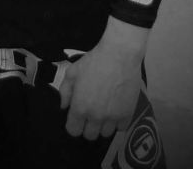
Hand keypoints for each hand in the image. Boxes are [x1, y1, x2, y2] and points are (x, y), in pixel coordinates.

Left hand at [58, 18, 146, 139]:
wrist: (119, 56)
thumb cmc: (93, 62)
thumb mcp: (72, 72)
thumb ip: (65, 91)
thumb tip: (64, 106)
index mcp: (80, 107)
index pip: (73, 130)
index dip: (73, 125)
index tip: (76, 118)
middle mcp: (96, 116)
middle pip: (90, 135)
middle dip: (88, 126)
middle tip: (90, 114)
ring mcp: (113, 117)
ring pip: (106, 134)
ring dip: (103, 125)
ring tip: (103, 111)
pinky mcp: (128, 114)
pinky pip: (121, 128)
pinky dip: (117, 122)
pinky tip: (115, 110)